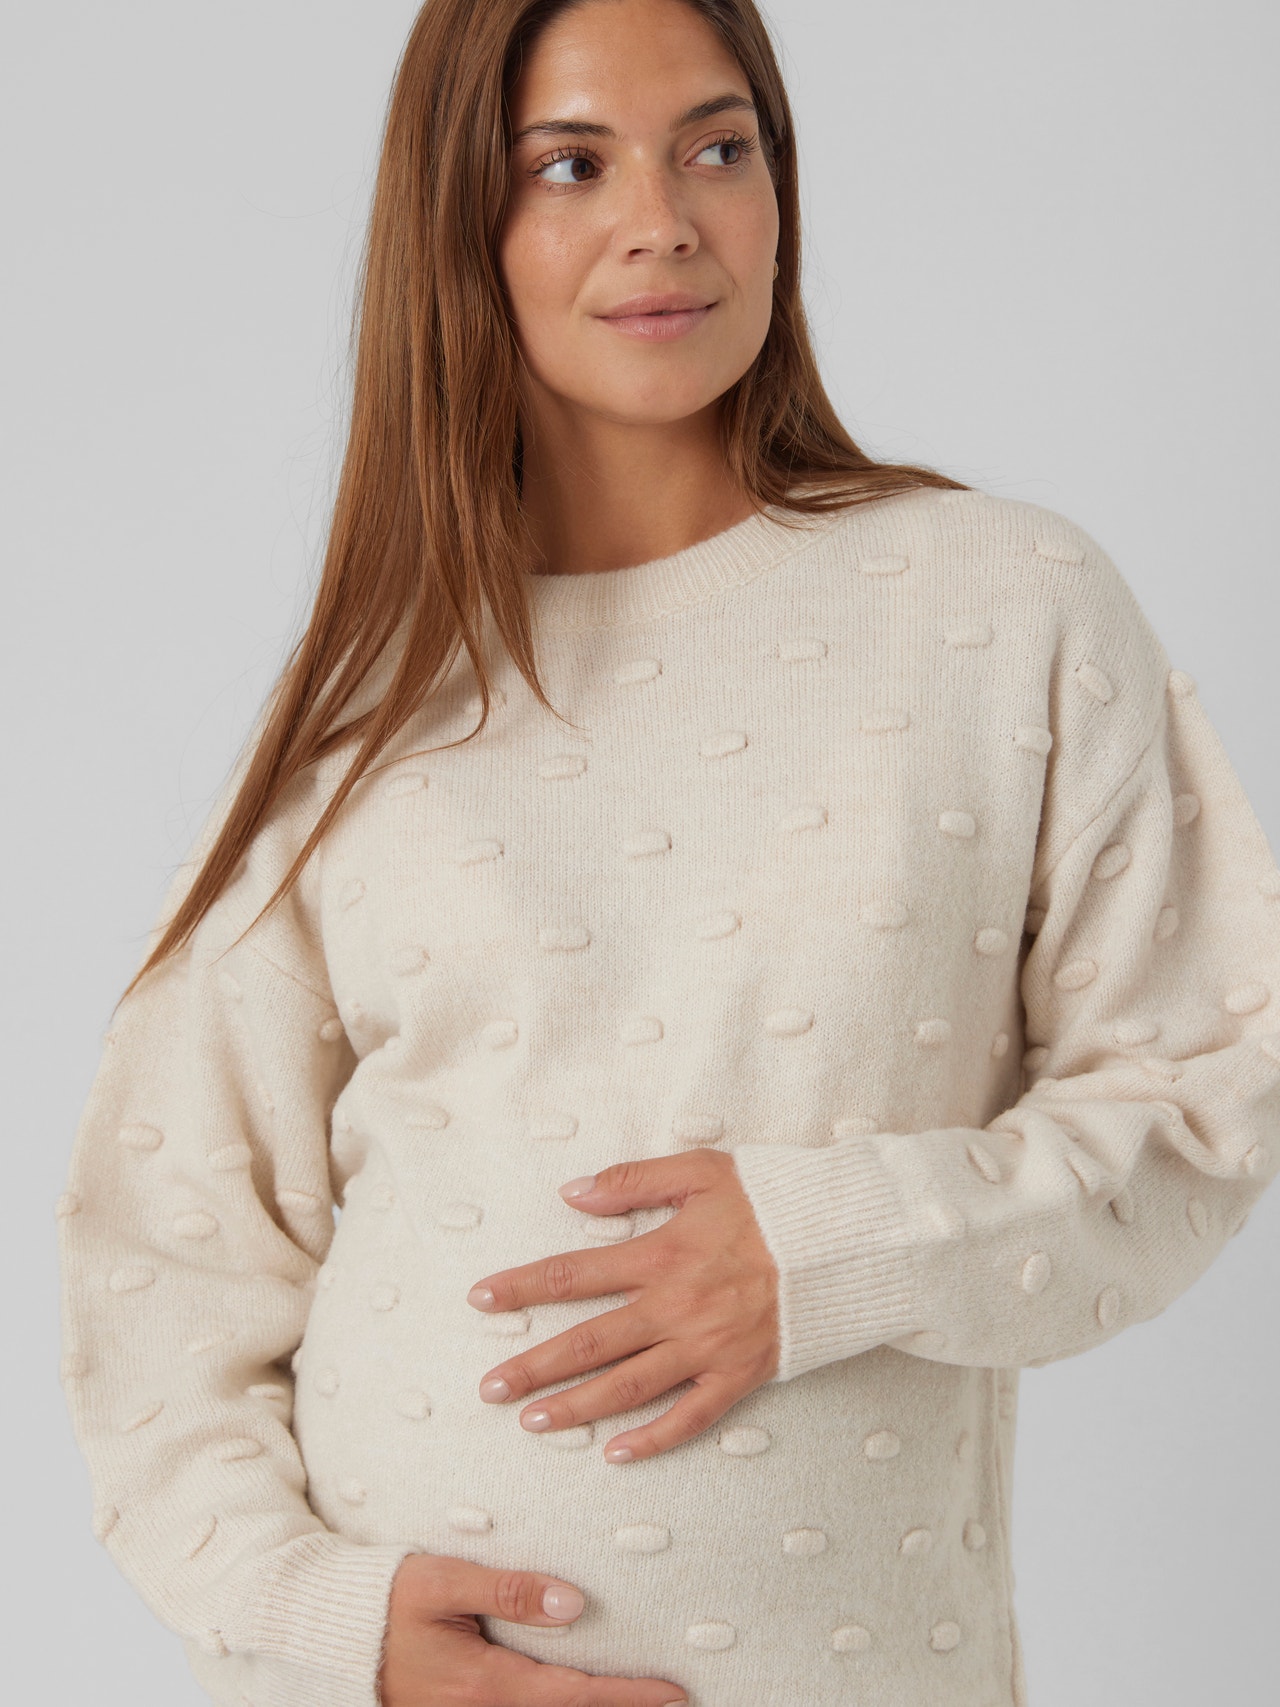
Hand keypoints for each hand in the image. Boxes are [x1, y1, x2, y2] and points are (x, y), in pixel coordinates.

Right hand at [378, 1552, 687, 1705]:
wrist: (329, 1634)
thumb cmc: (384, 1599)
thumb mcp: (442, 1581)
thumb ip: (509, 1591)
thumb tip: (575, 1603)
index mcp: (484, 1682)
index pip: (574, 1696)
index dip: (628, 1697)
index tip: (674, 1692)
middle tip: (677, 1701)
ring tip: (640, 1702)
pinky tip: (578, 1697)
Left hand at [466, 1147, 779, 1462]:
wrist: (847, 1239)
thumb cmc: (775, 1199)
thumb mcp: (701, 1170)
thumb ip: (632, 1180)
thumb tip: (571, 1193)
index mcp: (662, 1254)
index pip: (574, 1274)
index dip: (523, 1286)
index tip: (482, 1297)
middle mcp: (676, 1307)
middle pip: (589, 1343)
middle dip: (533, 1366)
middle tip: (488, 1387)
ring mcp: (707, 1346)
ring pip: (628, 1386)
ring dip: (575, 1407)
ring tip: (531, 1422)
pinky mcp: (740, 1375)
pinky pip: (690, 1416)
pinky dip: (653, 1438)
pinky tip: (616, 1453)